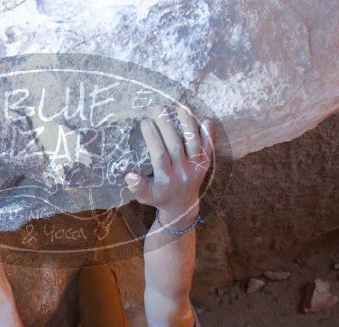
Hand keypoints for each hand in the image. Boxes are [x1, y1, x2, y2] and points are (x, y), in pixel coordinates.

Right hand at [125, 105, 213, 226]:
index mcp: (166, 179)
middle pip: (175, 145)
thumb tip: (129, 175)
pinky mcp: (205, 164)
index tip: (144, 121)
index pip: (159, 155)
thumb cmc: (159, 197)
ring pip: (193, 143)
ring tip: (180, 108)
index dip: (152, 137)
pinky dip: (209, 134)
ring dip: (188, 125)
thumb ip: (137, 187)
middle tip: (157, 108)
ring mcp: (195, 167)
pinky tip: (206, 120)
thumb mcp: (144, 197)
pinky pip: (209, 148)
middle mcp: (182, 172)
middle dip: (166, 125)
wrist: (182, 205)